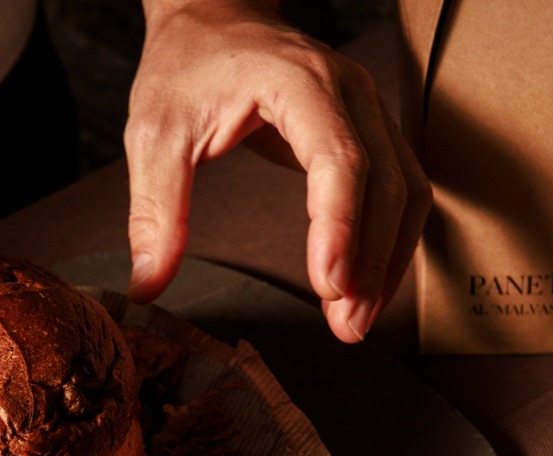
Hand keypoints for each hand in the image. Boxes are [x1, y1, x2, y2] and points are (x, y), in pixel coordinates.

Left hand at [125, 0, 430, 342]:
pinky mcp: (369, 130)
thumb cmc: (185, 68)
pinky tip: (365, 287)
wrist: (212, 17)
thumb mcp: (154, 135)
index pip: (338, 159)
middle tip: (348, 326)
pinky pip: (399, 189)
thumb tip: (146, 285)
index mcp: (299, 82)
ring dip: (388, 260)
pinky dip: (388, 241)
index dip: (340, 226)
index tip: (329, 285)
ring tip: (357, 321)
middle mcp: (349, 91)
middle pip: (386, 182)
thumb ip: (153, 211)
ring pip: (406, 189)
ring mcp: (367, 108)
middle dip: (372, 261)